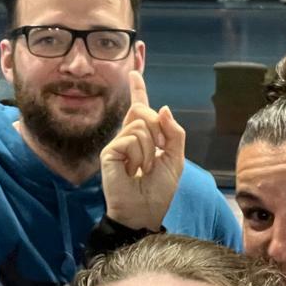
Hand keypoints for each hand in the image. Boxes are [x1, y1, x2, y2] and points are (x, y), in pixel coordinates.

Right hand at [100, 71, 184, 232]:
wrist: (145, 212)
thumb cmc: (159, 190)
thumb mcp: (176, 159)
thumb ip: (174, 132)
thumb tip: (163, 108)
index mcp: (144, 137)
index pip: (140, 108)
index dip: (138, 90)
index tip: (135, 72)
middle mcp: (128, 137)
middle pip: (143, 111)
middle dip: (158, 131)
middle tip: (156, 156)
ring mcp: (118, 143)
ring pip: (141, 125)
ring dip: (150, 150)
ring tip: (143, 169)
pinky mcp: (110, 152)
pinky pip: (132, 138)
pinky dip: (140, 155)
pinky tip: (133, 171)